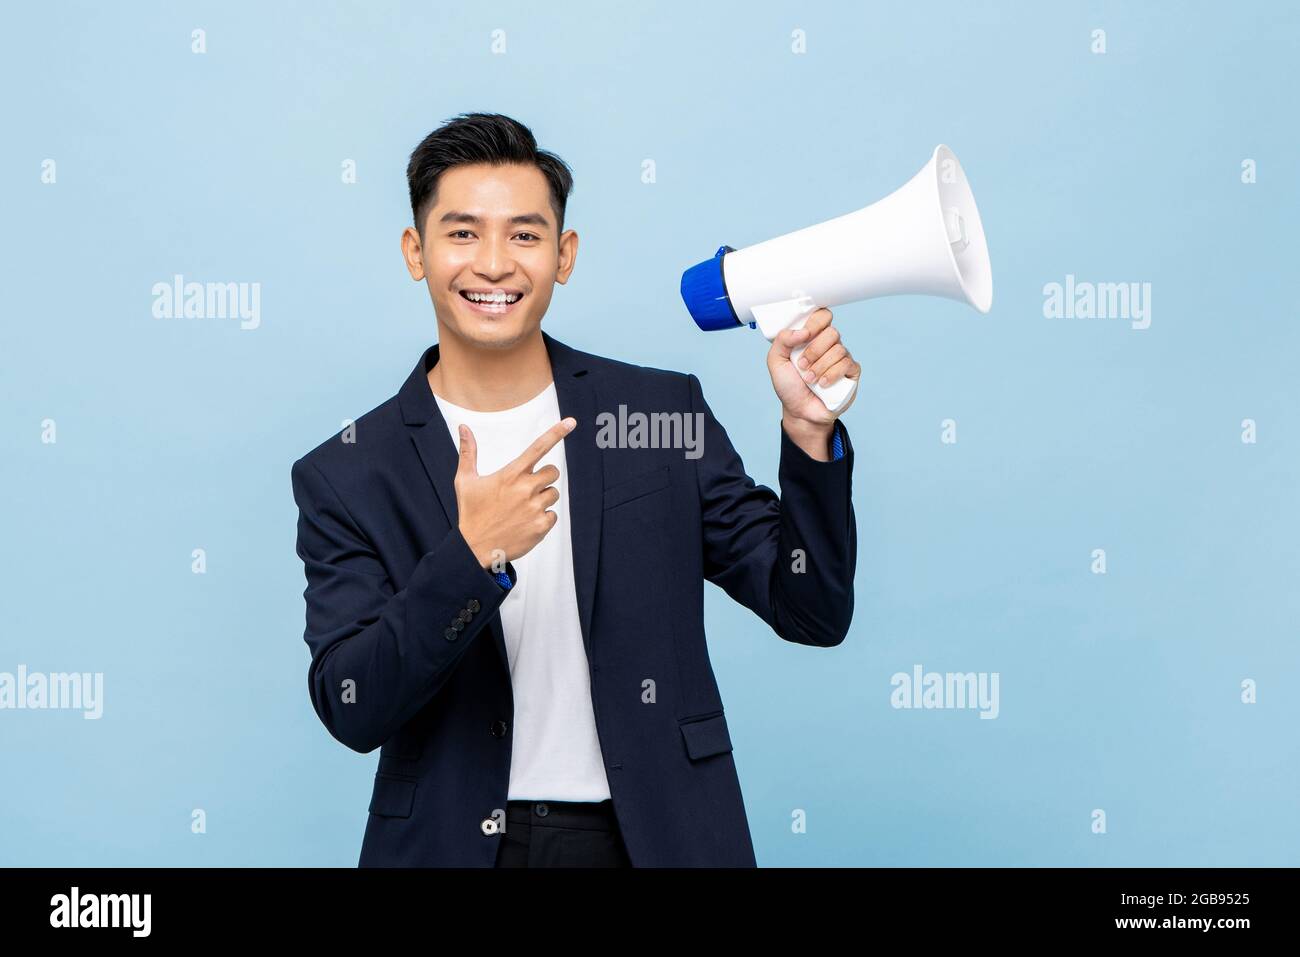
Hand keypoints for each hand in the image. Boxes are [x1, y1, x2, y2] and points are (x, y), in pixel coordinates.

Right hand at [455, 417, 574, 569]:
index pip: (538, 447)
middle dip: (543, 478)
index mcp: (511, 474)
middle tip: (526, 489)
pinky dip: (542, 519)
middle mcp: (525, 489)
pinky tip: (524, 524)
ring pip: (553, 494)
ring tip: (520, 510)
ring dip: (542, 499)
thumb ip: (468, 452)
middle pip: (553, 472)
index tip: (571, 422)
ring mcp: (535, 508)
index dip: (556, 433)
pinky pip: (552, 515)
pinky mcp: (541, 526)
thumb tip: (464, 427)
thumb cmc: (471, 512)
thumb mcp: (465, 481)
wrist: (474, 549)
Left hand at [766, 307, 860, 425]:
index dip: (816, 322)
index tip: (805, 334)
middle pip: (832, 332)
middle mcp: (828, 345)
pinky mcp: (851, 372)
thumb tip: (802, 331)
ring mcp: (841, 358)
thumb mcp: (776, 361)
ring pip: (838, 349)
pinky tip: (823, 384)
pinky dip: (832, 374)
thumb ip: (782, 340)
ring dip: (820, 366)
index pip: (822, 315)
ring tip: (809, 379)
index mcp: (812, 337)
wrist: (800, 411)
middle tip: (802, 365)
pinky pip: (847, 364)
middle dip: (814, 350)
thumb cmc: (789, 386)